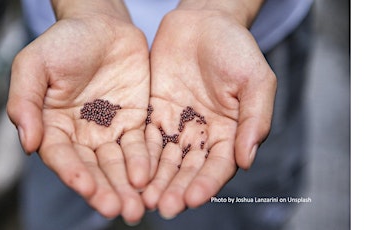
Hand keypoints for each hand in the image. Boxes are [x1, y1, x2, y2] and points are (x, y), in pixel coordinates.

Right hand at [7, 2, 149, 222]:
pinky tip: (150, 178)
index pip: (62, 157)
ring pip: (118, 165)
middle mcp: (81, 135)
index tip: (85, 187)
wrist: (101, 24)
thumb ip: (24, 102)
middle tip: (120, 210)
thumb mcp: (33, 65)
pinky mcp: (134, 123)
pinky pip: (140, 146)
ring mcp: (109, 131)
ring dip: (127, 186)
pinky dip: (145, 162)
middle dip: (106, 190)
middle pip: (93, 169)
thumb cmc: (63, 41)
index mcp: (53, 126)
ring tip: (137, 207)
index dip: (73, 173)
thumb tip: (27, 143)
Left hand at [142, 6, 276, 218]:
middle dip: (176, 189)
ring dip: (155, 180)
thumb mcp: (256, 80)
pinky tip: (130, 171)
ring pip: (164, 160)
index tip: (192, 199)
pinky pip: (144, 138)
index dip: (206, 184)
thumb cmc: (236, 47)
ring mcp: (176, 125)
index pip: (218, 166)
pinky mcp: (153, 113)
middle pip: (188, 169)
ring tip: (143, 198)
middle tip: (163, 207)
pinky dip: (138, 156)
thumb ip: (256, 119)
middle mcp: (201, 135)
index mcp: (229, 132)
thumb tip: (248, 160)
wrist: (204, 21)